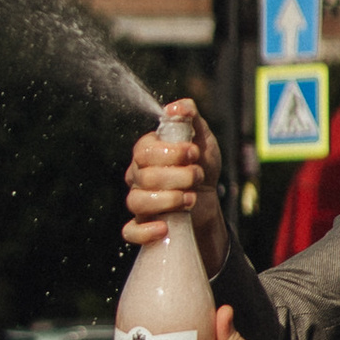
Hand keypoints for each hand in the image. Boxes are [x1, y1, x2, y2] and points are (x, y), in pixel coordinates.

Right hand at [123, 95, 226, 262]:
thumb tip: (176, 107)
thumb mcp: (202, 137)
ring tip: (190, 198)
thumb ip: (190, 116)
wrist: (209, 199)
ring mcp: (139, 201)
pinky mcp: (143, 225)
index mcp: (146, 152)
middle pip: (144, 176)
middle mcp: (137, 176)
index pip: (144, 151)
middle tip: (197, 175)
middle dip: (177, 176)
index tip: (194, 153)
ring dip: (169, 200)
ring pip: (137, 201)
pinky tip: (165, 227)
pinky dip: (146, 230)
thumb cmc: (201, 165)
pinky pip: (131, 231)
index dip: (170, 153)